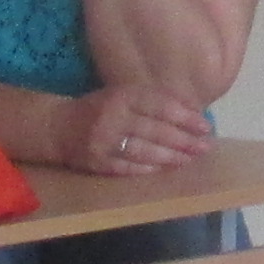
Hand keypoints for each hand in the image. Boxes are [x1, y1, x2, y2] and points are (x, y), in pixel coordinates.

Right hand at [67, 73, 212, 178]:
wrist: (58, 127)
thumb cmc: (100, 107)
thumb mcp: (124, 94)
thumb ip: (153, 100)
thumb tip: (191, 111)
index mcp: (122, 96)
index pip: (160, 106)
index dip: (185, 117)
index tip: (205, 126)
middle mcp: (113, 117)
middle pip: (155, 130)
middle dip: (184, 140)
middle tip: (205, 147)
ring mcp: (104, 142)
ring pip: (144, 151)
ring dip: (171, 157)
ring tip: (190, 159)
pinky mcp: (97, 162)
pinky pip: (128, 167)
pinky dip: (148, 168)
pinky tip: (165, 168)